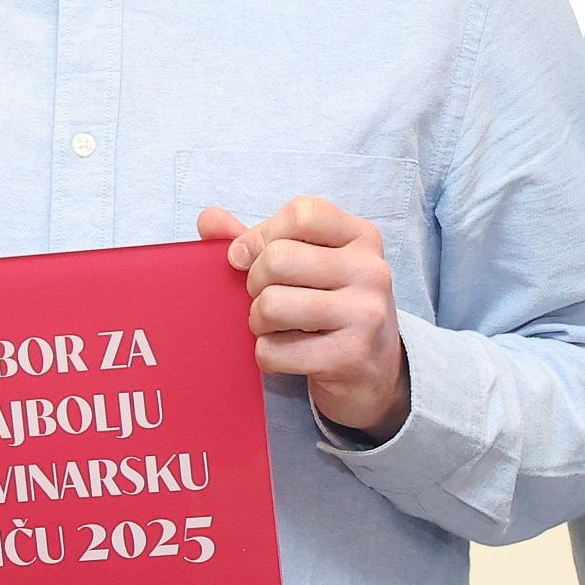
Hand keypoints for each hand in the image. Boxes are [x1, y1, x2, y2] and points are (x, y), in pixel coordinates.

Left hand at [200, 200, 408, 436]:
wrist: (376, 370)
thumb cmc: (331, 307)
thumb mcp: (309, 264)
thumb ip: (260, 239)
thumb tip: (208, 219)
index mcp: (361, 237)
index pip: (302, 213)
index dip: (261, 235)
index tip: (247, 257)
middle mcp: (370, 270)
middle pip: (278, 259)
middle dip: (254, 283)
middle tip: (265, 298)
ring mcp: (364, 314)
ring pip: (272, 305)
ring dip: (258, 321)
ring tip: (273, 326)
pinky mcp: (349, 357)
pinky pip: (274, 351)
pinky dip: (266, 355)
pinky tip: (286, 352)